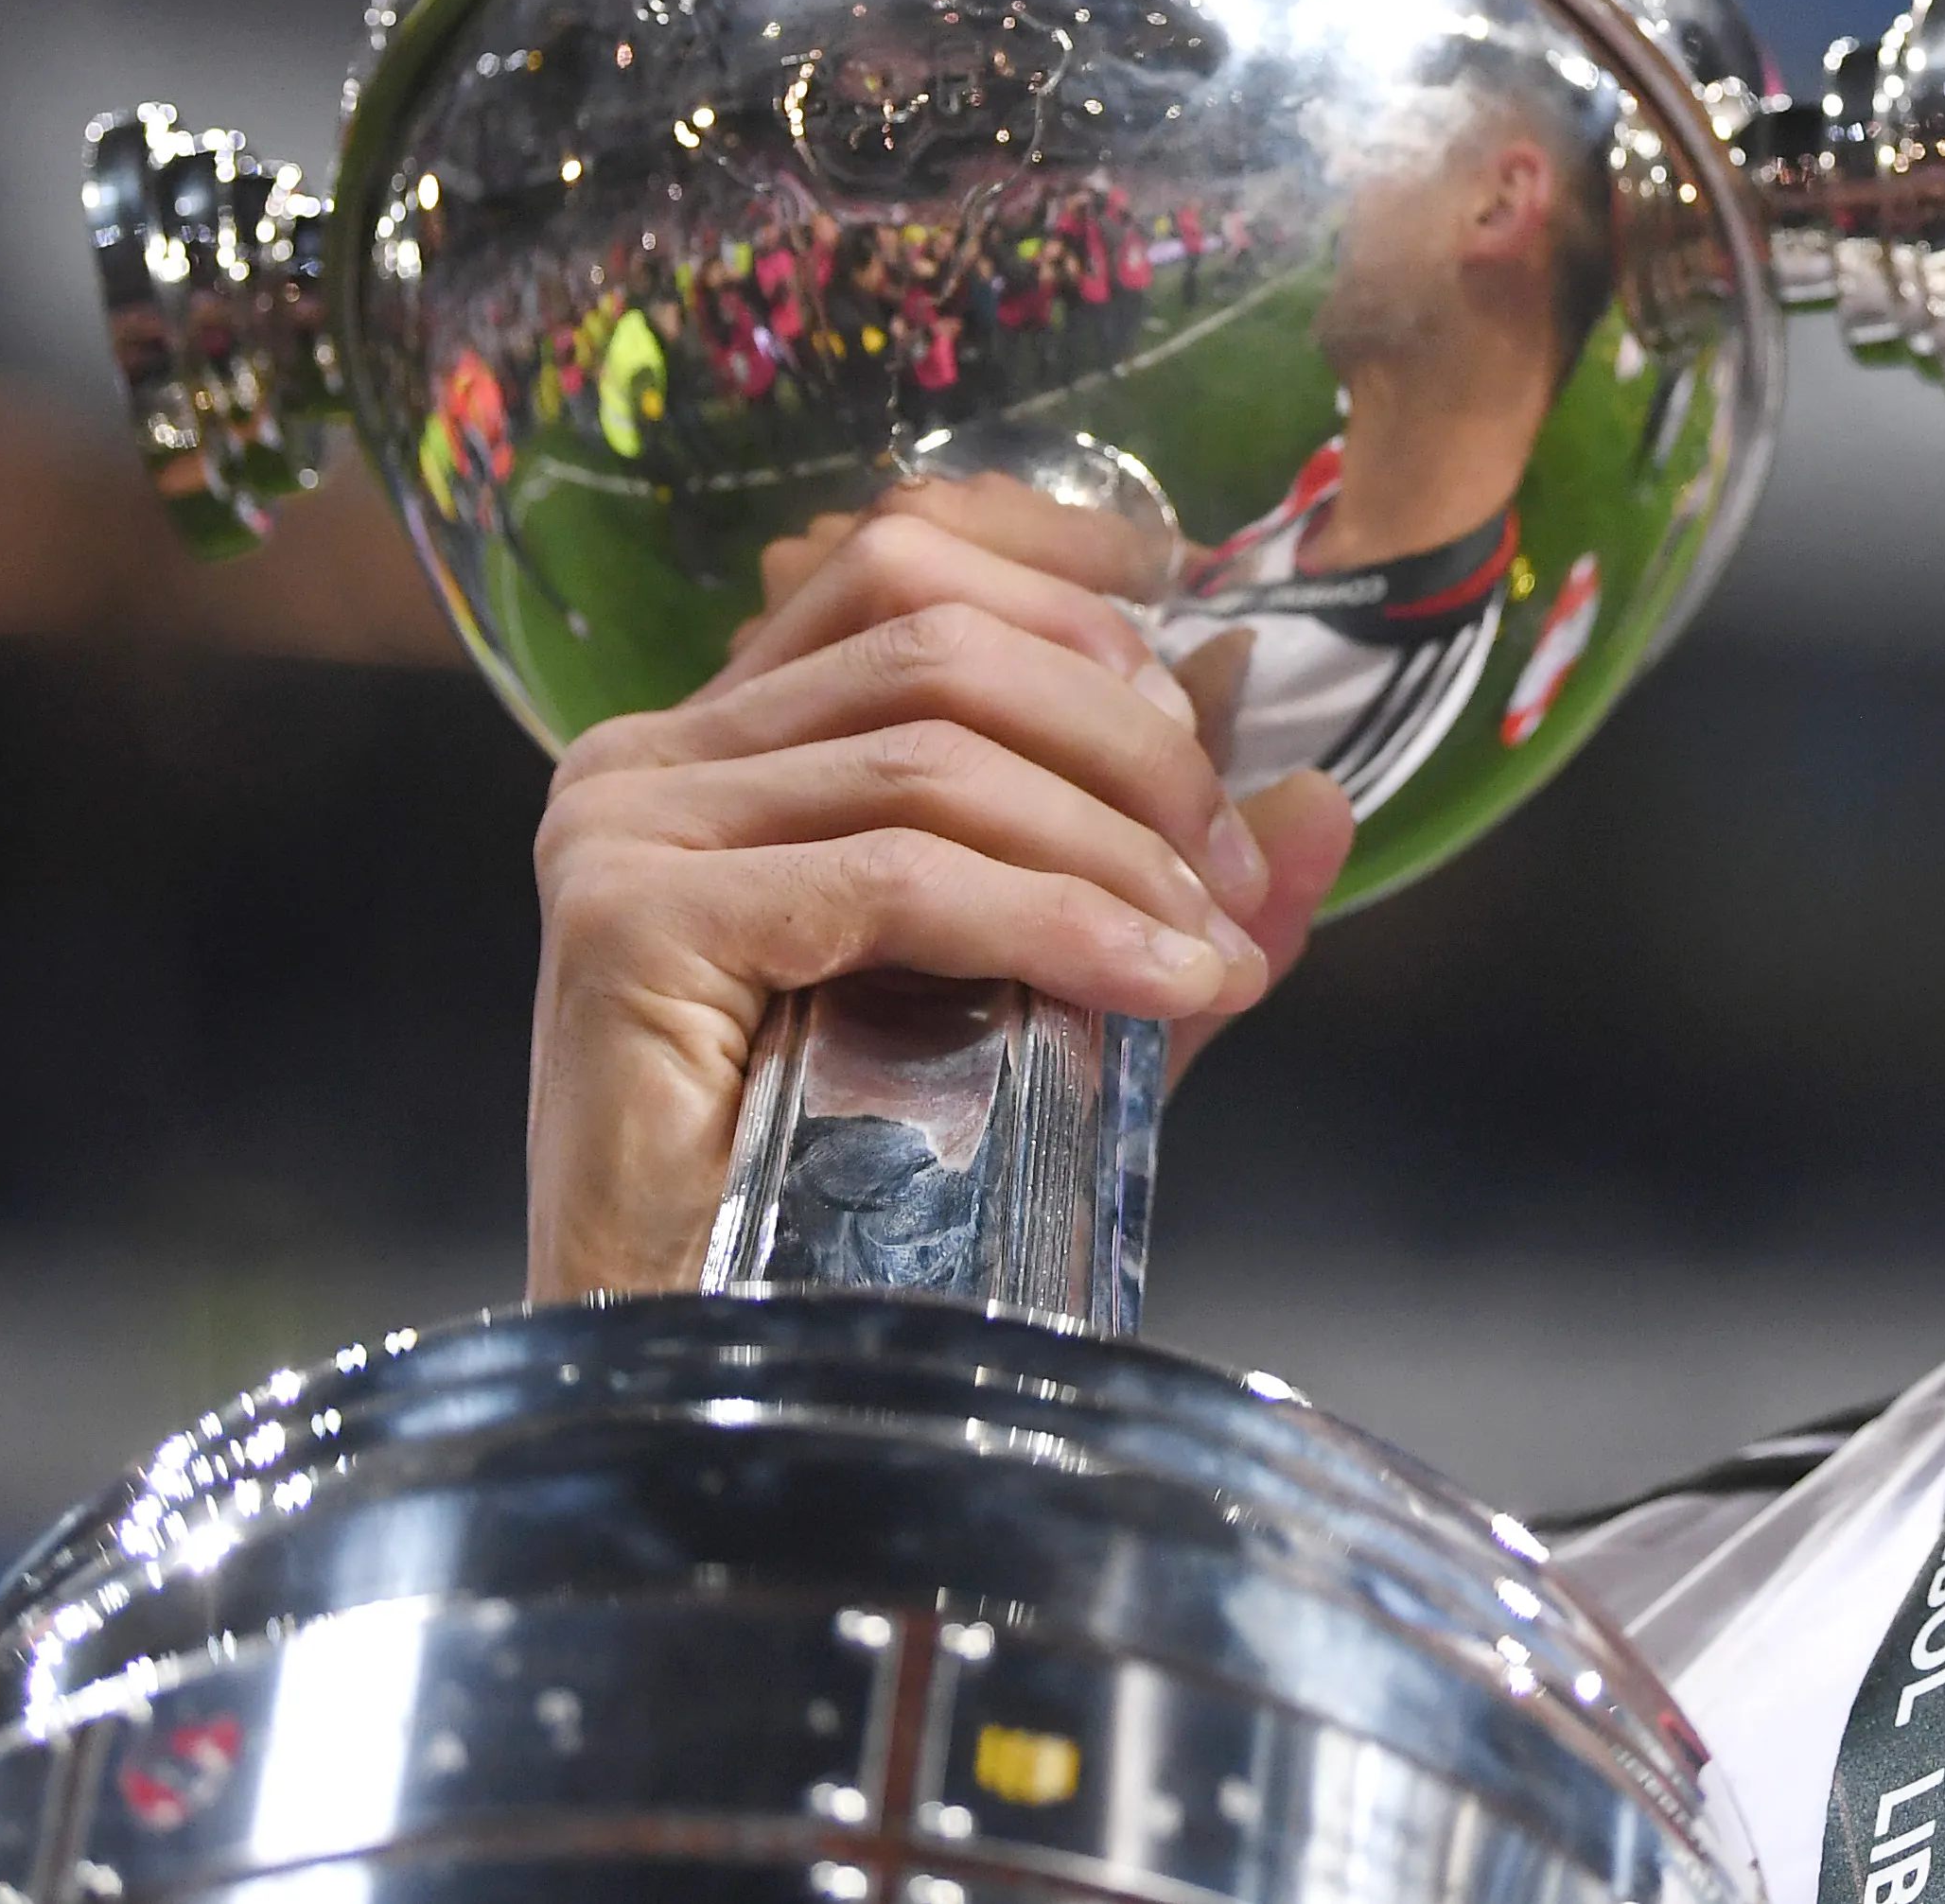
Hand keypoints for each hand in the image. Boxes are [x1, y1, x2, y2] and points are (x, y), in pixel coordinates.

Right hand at [524, 475, 1352, 1299]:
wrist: (716, 1380)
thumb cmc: (848, 1202)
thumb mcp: (1039, 1008)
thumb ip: (1156, 896)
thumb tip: (1319, 795)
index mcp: (719, 740)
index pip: (904, 564)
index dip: (1070, 591)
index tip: (1207, 674)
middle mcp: (650, 755)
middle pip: (941, 645)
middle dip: (1130, 746)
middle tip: (1232, 873)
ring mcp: (625, 825)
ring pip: (934, 755)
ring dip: (1113, 846)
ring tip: (1209, 947)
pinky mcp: (632, 918)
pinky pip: (898, 874)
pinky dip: (1057, 918)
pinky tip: (1156, 984)